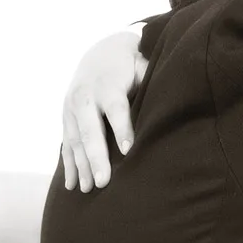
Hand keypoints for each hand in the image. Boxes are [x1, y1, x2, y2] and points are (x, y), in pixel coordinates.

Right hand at [63, 25, 147, 191]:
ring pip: (75, 140)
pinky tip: (73, 185)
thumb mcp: (143, 66)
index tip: (128, 150)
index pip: (116, 108)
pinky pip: (66, 144)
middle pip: (90, 130)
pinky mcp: (65, 118)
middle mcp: (85, 97)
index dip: (122, 128)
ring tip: (88, 189)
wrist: (100, 52)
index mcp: (107, 84)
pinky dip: (69, 165)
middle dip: (96, 157)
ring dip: (81, 166)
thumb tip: (177, 99)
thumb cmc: (131, 64)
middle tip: (104, 182)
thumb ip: (152, 81)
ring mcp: (71, 109)